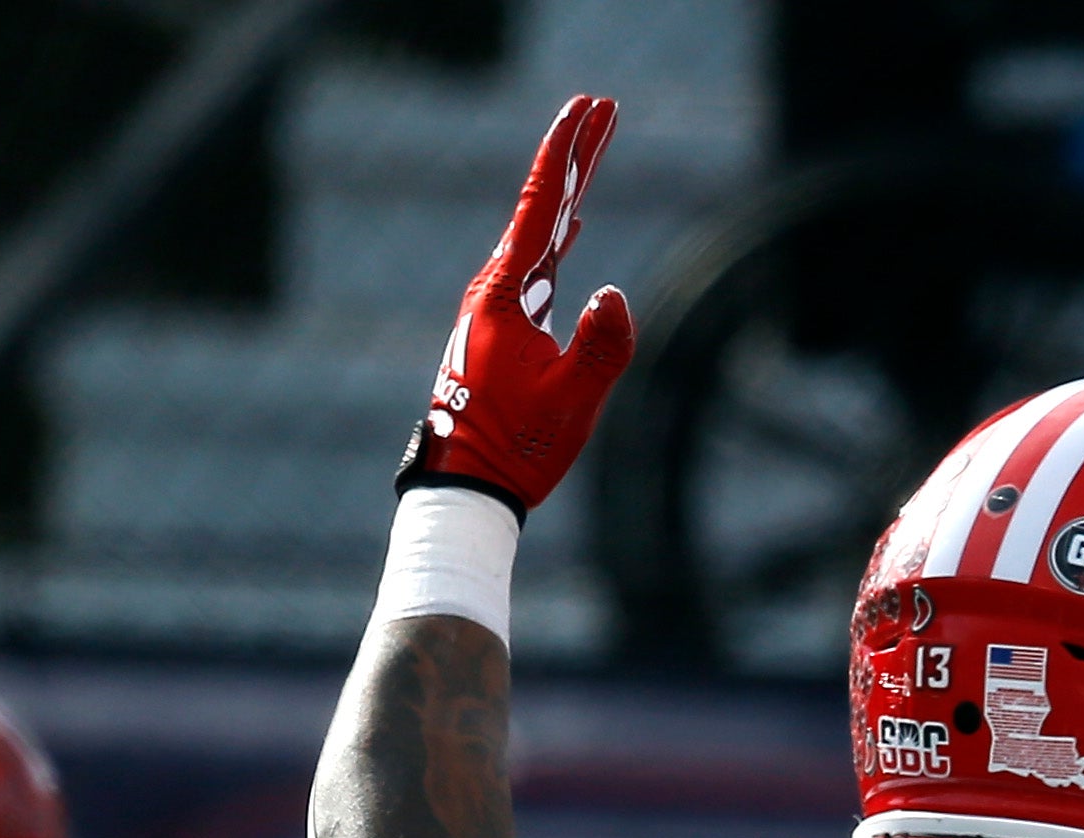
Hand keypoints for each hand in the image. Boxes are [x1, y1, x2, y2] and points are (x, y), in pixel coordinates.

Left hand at [398, 94, 636, 512]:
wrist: (469, 481)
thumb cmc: (518, 445)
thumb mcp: (573, 401)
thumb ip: (600, 348)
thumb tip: (614, 295)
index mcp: (506, 295)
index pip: (542, 208)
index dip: (566, 155)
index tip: (589, 111)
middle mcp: (496, 289)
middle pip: (542, 207)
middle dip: (574, 158)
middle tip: (601, 109)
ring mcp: (498, 307)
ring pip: (540, 232)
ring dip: (569, 193)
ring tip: (594, 155)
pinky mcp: (506, 328)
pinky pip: (537, 264)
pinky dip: (558, 235)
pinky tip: (572, 229)